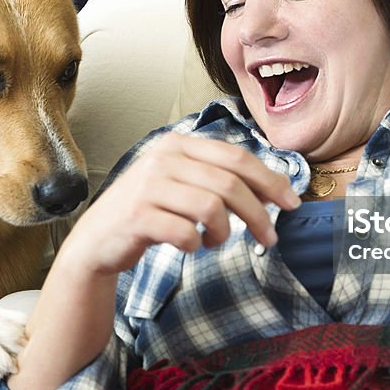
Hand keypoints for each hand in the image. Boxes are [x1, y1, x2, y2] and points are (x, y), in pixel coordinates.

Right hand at [61, 133, 300, 275]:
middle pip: (230, 183)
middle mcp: (163, 159)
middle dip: (258, 213)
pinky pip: (186, 232)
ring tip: (214, 242)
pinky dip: (196, 244)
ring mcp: (148, 186)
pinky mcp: (137, 216)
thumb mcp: (181, 183)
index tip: (292, 203)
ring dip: (223, 233)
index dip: (270, 180)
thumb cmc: (148, 212)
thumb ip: (218, 178)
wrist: (97, 240)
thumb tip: (274, 189)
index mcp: (178, 145)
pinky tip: (191, 245)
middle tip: (270, 238)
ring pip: (212, 208)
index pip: (237, 157)